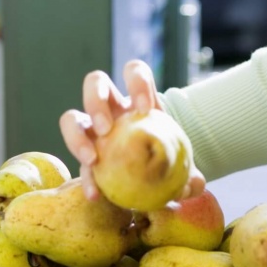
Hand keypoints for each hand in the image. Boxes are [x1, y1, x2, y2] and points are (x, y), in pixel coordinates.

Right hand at [60, 60, 206, 201]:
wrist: (154, 178)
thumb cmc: (169, 160)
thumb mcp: (182, 165)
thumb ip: (189, 174)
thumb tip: (195, 185)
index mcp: (138, 100)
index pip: (135, 72)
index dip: (137, 82)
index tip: (145, 108)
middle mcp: (112, 108)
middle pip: (95, 83)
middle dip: (96, 101)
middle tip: (107, 129)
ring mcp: (93, 129)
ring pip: (71, 117)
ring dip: (77, 135)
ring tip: (92, 158)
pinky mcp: (85, 155)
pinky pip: (77, 163)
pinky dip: (86, 180)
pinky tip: (96, 195)